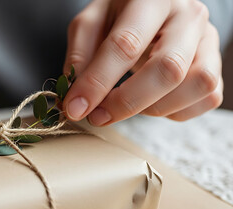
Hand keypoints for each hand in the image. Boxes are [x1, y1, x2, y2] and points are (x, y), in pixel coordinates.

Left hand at [63, 0, 222, 125]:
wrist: (151, 8)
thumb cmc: (118, 16)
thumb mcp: (90, 24)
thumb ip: (80, 57)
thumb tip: (76, 99)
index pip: (126, 44)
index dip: (98, 82)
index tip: (76, 107)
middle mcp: (188, 16)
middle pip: (168, 68)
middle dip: (127, 102)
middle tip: (98, 116)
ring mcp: (208, 40)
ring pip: (196, 85)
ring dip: (155, 108)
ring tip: (127, 105)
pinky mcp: (215, 63)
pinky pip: (208, 97)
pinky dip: (176, 111)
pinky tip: (151, 103)